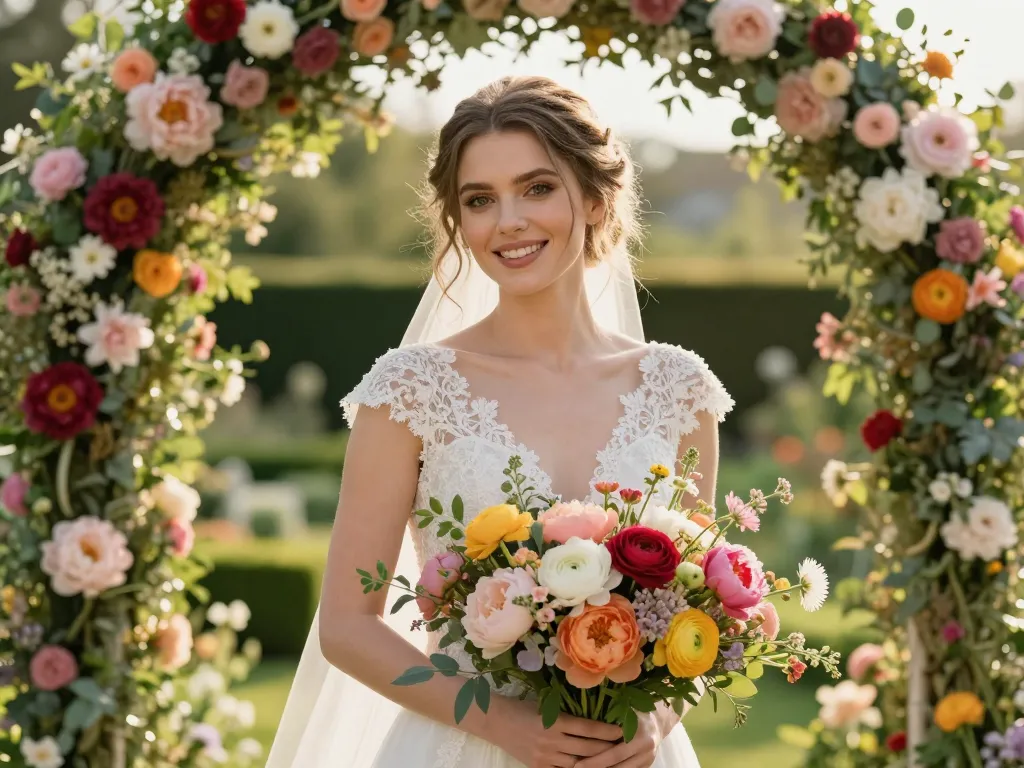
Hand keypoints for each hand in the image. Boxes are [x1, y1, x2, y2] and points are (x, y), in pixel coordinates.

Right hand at [485, 696, 623, 767]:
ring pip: (578, 764)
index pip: (588, 727)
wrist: (495, 721)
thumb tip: (593, 720)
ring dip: (595, 763)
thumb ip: (566, 715)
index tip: (622, 731)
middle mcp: (551, 740)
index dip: (607, 731)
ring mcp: (545, 757)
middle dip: (607, 749)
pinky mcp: (538, 767)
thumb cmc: (522, 708)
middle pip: (587, 749)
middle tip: (623, 747)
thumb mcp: (546, 706)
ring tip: (611, 760)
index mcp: (554, 720)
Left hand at [574, 711, 662, 767]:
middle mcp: (646, 751)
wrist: (657, 720)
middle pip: (617, 767)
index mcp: (640, 736)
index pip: (614, 754)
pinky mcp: (647, 766)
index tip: (577, 764)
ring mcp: (648, 760)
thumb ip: (609, 719)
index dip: (594, 761)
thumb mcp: (625, 710)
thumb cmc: (635, 710)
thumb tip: (582, 728)